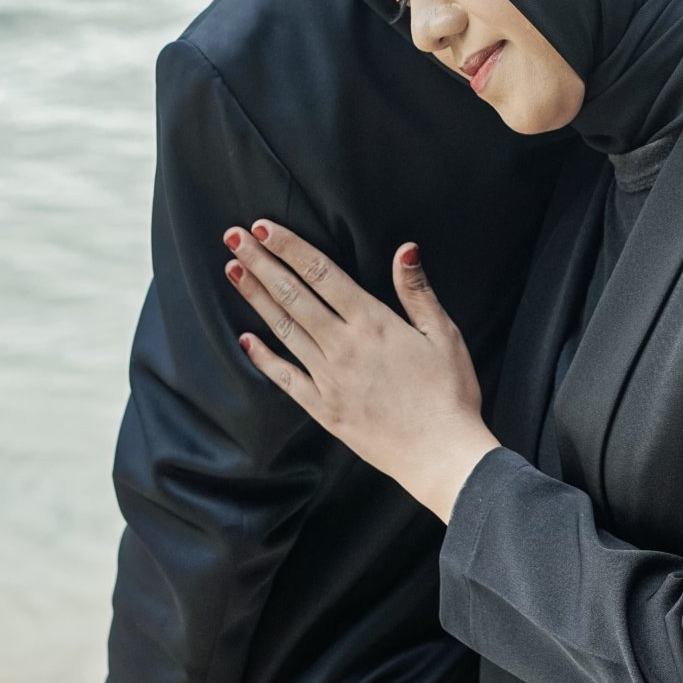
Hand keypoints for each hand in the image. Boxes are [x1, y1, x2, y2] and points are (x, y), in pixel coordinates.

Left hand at [224, 223, 499, 520]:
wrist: (440, 455)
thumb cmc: (450, 393)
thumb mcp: (443, 334)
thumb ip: (417, 292)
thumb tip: (405, 249)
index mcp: (372, 322)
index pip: (321, 273)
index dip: (290, 247)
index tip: (264, 227)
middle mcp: (343, 346)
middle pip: (293, 295)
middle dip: (261, 262)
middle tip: (233, 237)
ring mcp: (328, 378)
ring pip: (283, 329)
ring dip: (256, 297)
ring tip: (232, 271)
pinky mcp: (323, 408)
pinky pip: (285, 377)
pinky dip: (263, 357)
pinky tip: (246, 339)